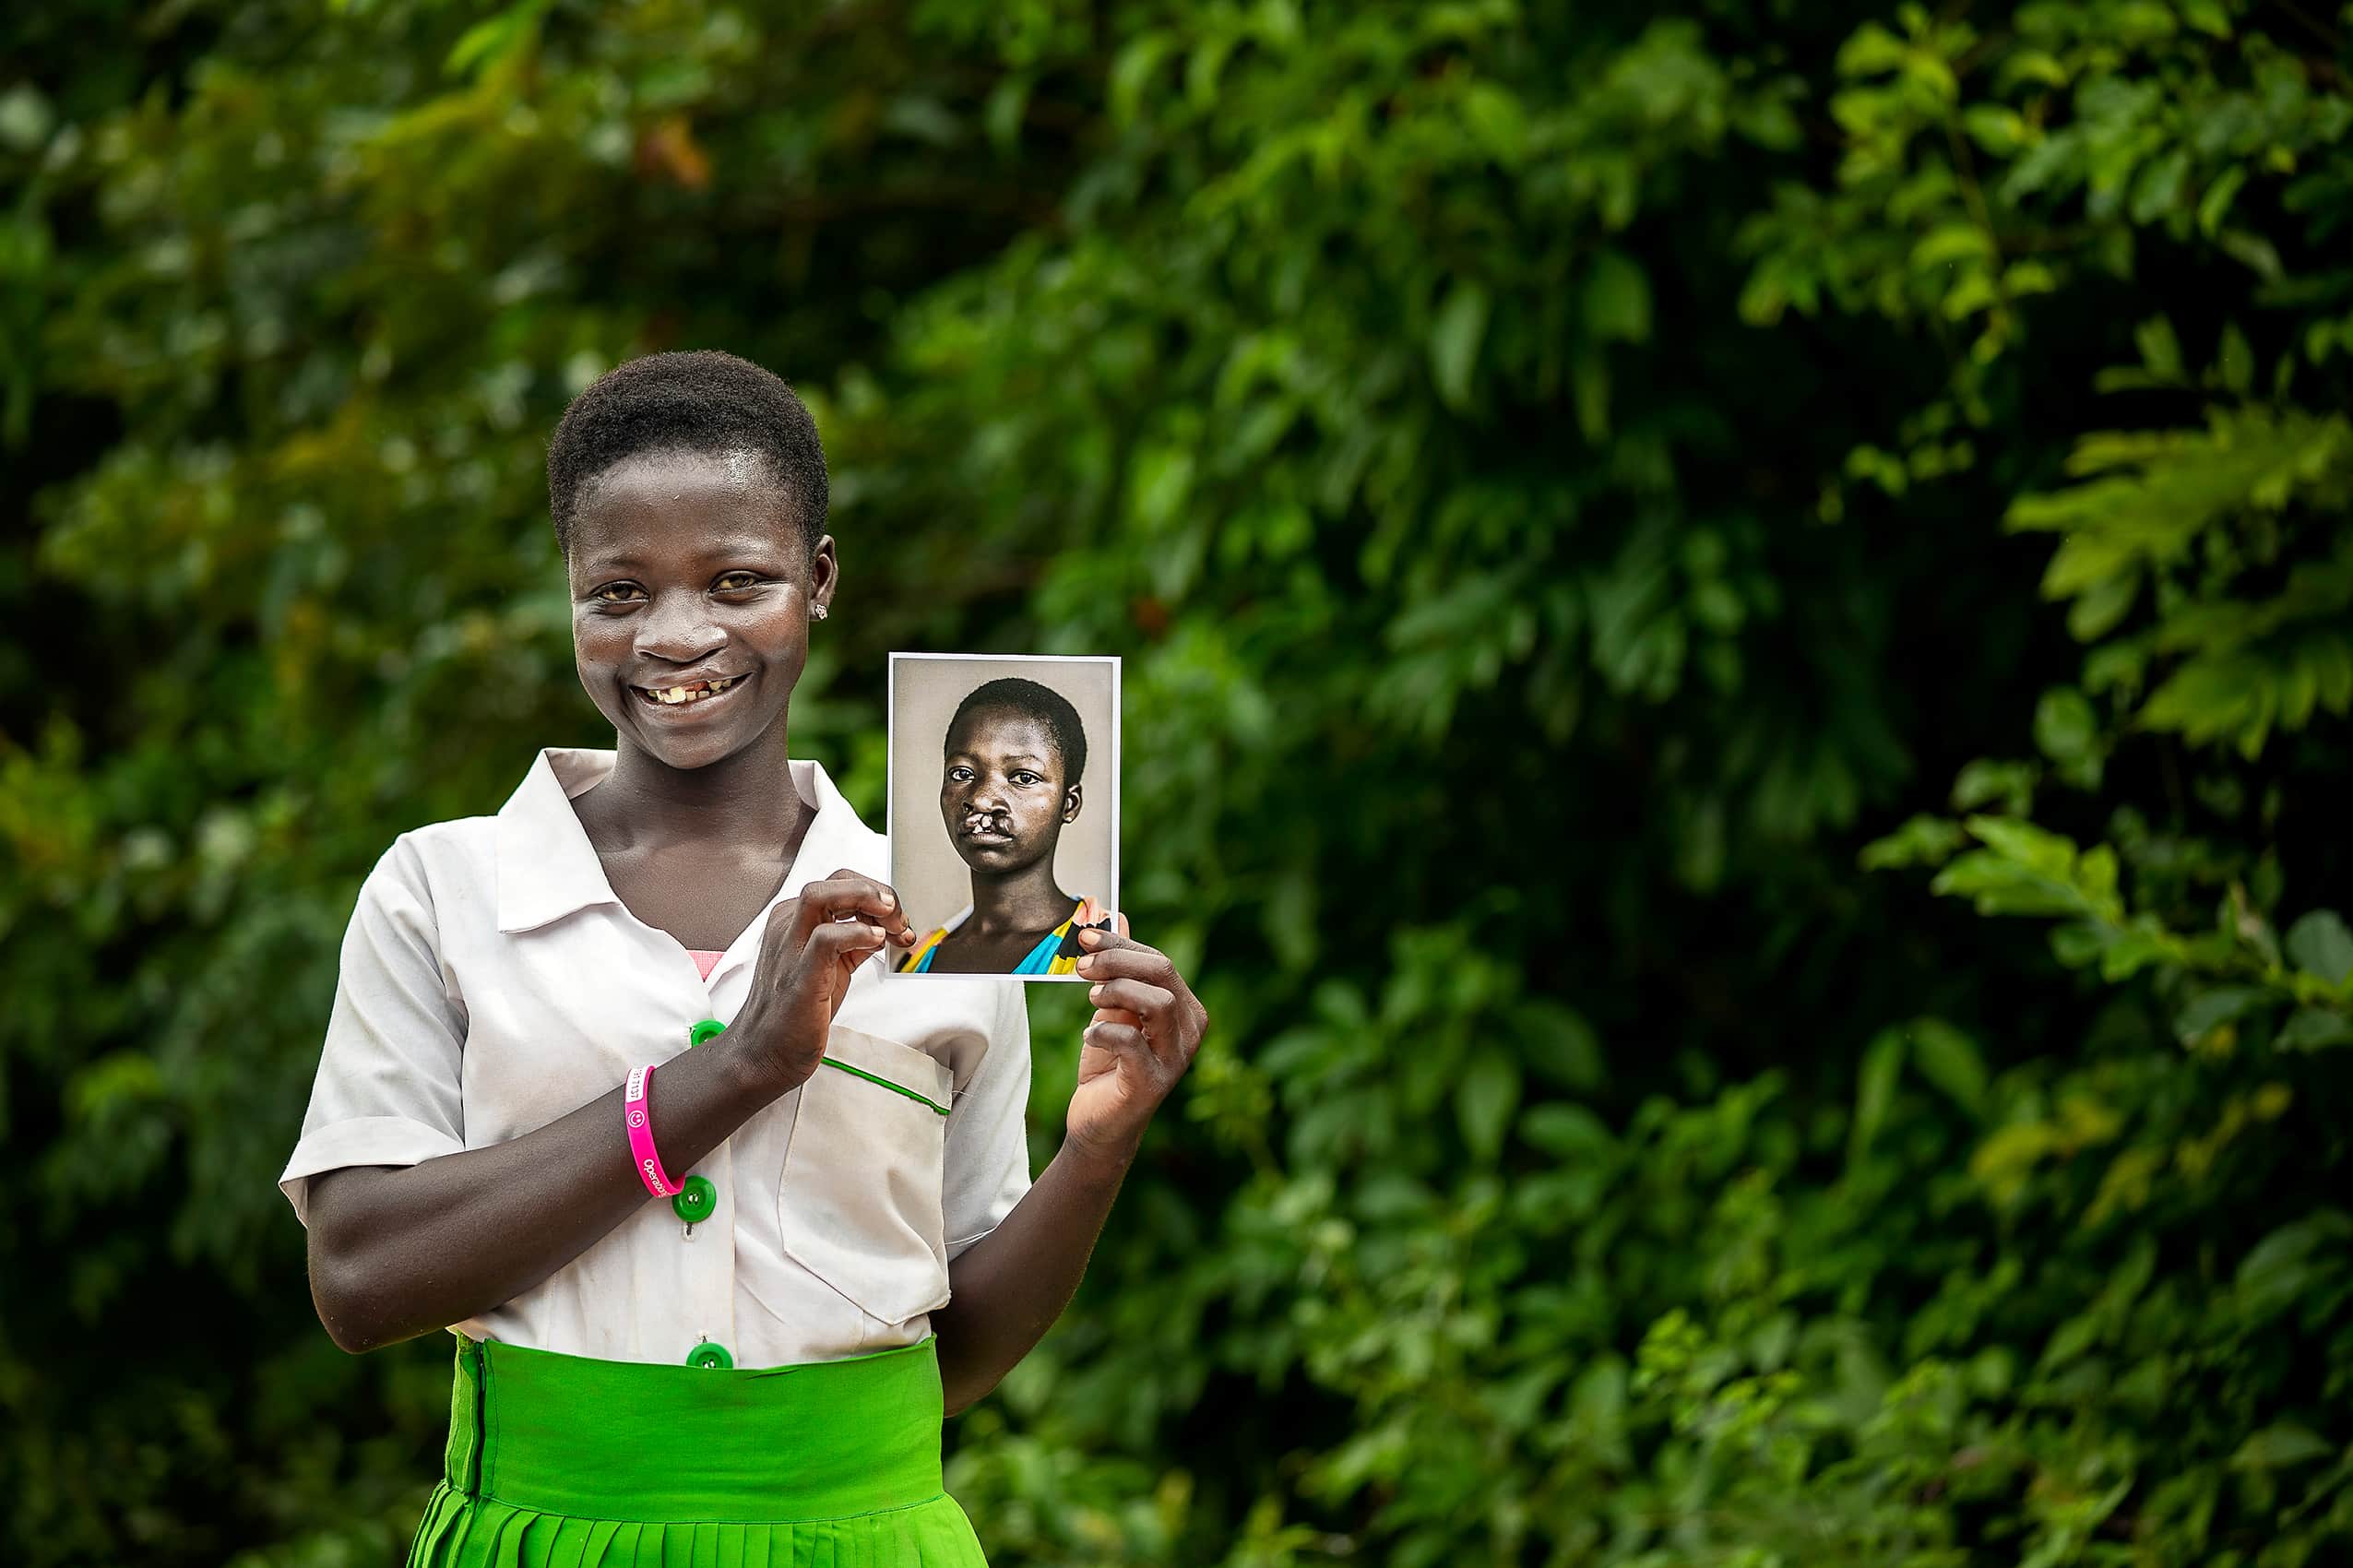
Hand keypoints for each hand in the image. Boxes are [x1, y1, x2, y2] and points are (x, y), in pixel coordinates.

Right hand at [730, 869, 917, 1095]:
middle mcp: (789, 926)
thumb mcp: (832, 968)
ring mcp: (790, 947)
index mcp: (795, 921)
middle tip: (899, 917)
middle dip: (876, 891)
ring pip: (820, 894)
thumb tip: (884, 928)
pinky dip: (857, 932)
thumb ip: (853, 943)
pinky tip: (876, 942)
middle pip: (835, 881)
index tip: (899, 920)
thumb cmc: (795, 1014)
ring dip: (865, 899)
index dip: (876, 894)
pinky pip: (826, 936)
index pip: (840, 884)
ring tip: (891, 921)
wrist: (765, 1055)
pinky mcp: (799, 972)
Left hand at [1068, 914, 1208, 1161]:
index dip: (1120, 946)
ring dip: (1117, 992)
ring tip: (1091, 1000)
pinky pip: (1132, 1042)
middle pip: (1163, 975)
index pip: (1159, 962)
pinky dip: (1105, 1031)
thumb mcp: (1111, 1008)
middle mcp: (1190, 1032)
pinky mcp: (1152, 1083)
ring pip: (1157, 1003)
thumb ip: (1118, 967)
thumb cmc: (1109, 1063)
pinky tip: (1091, 1034)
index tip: (1083, 937)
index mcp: (1185, 1009)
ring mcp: (1175, 1058)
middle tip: (1081, 965)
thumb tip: (1113, 916)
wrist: (1099, 1122)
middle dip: (1117, 962)